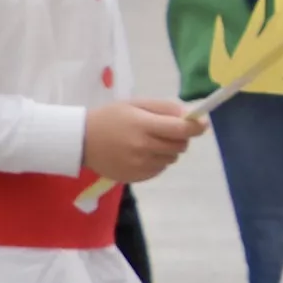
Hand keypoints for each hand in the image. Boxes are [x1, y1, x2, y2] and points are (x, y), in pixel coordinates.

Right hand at [79, 97, 203, 184]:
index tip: (202, 124)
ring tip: (149, 141)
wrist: (80, 141)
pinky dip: (158, 161)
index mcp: (144, 125)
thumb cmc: (110, 117)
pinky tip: (142, 153)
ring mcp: (140, 165)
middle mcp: (144, 147)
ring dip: (168, 150)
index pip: (182, 129)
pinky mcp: (136, 177)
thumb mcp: (136, 104)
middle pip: (181, 145)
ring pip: (172, 158)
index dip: (197, 126)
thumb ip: (165, 108)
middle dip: (180, 137)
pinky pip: (160, 169)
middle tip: (167, 130)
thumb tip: (191, 116)